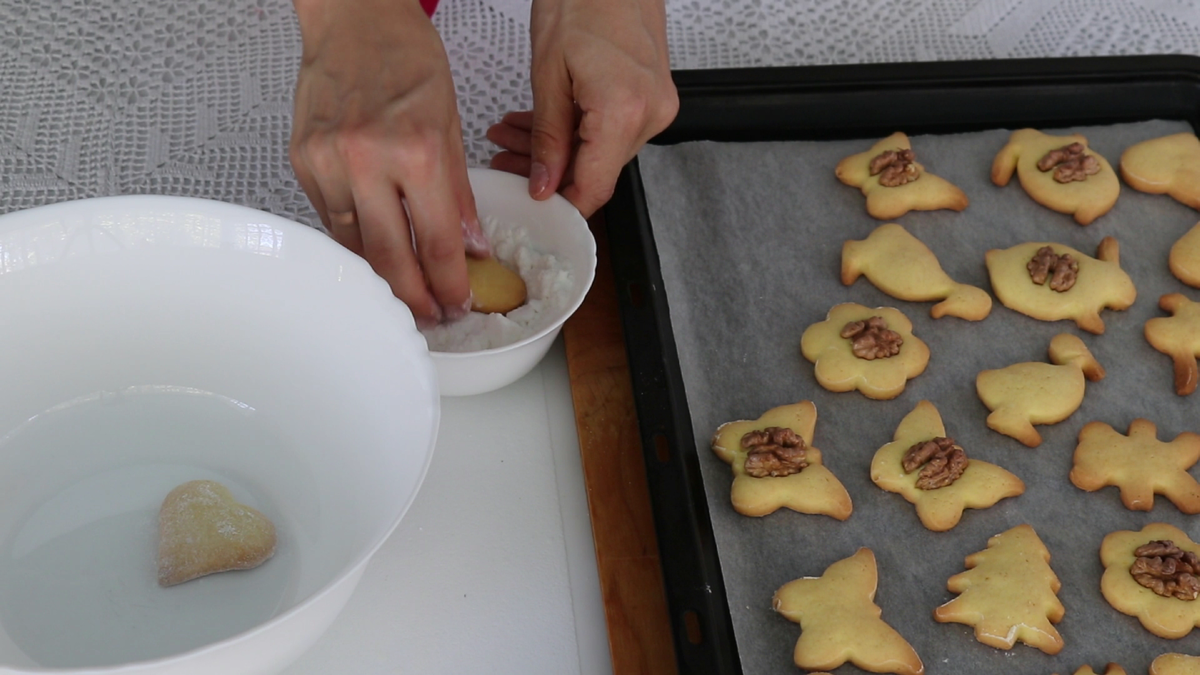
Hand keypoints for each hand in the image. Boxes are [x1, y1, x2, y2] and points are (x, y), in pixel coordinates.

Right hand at [290, 0, 487, 325]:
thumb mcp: (452, 124)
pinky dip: (355, 241)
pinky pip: (331, 220)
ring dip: (381, 277)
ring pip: (355, 246)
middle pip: (390, 258)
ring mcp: (328, 163)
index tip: (458, 303)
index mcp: (417, 150)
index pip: (437, 242)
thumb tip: (472, 245)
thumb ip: (459, 193)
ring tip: (404, 294)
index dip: (450, 284)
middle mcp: (368, 160)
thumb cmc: (405, 59)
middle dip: (414, 298)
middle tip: (431, 316)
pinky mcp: (302, 162)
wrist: (353, 21)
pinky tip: (373, 253)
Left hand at [487, 0, 677, 216]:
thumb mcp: (548, 73)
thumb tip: (544, 183)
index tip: (531, 205)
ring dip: (556, 149)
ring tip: (512, 134)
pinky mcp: (651, 95)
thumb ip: (548, 137)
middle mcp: (650, 114)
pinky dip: (577, 130)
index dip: (560, 205)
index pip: (594, 187)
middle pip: (595, 170)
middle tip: (505, 159)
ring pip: (600, 151)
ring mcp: (656, 105)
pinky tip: (542, 124)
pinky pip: (611, 129)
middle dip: (546, 171)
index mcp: (623, 111)